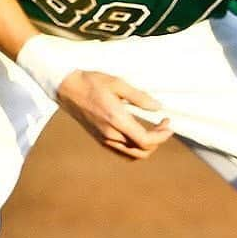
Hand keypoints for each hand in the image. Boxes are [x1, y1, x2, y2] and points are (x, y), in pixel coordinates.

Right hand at [56, 70, 172, 159]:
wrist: (67, 89)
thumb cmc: (92, 82)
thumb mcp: (118, 83)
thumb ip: (139, 98)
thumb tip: (157, 107)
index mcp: (116, 120)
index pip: (145, 141)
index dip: (162, 136)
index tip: (169, 125)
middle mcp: (110, 134)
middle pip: (142, 151)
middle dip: (158, 141)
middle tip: (164, 125)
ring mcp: (104, 139)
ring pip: (133, 154)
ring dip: (148, 145)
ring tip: (154, 130)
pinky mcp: (100, 139)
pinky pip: (123, 152)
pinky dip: (136, 148)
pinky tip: (139, 134)